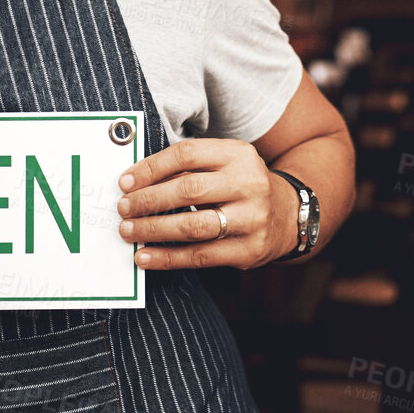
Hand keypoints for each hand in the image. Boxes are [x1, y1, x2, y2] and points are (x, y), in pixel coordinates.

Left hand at [115, 138, 295, 270]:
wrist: (290, 214)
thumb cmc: (241, 185)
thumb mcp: (225, 163)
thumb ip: (188, 167)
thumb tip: (134, 181)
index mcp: (238, 154)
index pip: (187, 154)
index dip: (151, 168)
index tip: (125, 182)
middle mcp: (249, 183)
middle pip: (189, 189)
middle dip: (149, 200)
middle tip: (123, 208)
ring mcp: (252, 218)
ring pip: (193, 226)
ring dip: (154, 230)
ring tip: (128, 231)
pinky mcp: (249, 250)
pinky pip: (201, 256)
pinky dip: (168, 258)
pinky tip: (146, 257)